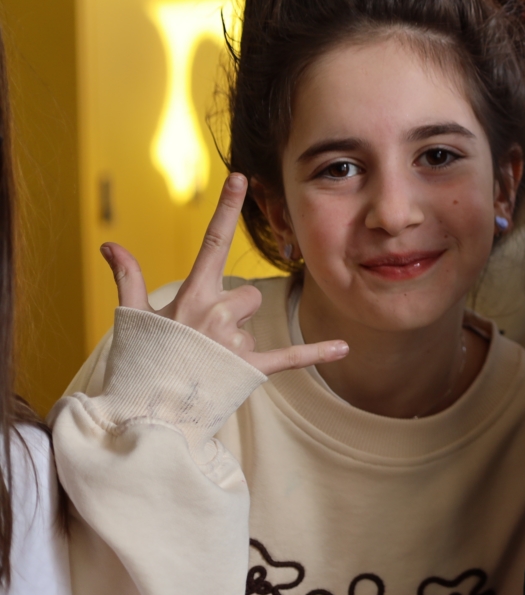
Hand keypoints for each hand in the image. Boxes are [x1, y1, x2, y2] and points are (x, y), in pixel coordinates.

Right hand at [102, 174, 347, 375]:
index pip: (211, 242)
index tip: (240, 178)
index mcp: (191, 296)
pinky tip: (344, 347)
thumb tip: (110, 244)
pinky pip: (291, 355)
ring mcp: (234, 342)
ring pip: (255, 323)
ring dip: (239, 339)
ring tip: (209, 361)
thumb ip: (128, 277)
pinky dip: (316, 352)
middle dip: (233, 313)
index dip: (225, 209)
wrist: (145, 416)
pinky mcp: (250, 369)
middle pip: (248, 295)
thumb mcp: (132, 318)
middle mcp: (216, 313)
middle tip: (202, 341)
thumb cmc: (139, 364)